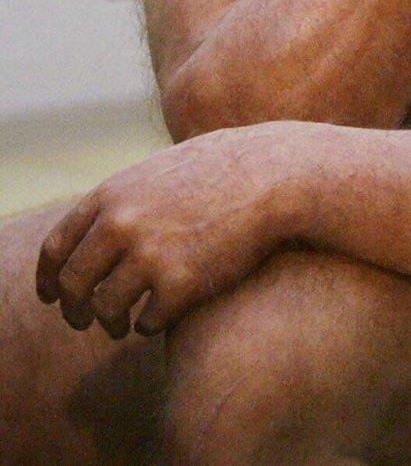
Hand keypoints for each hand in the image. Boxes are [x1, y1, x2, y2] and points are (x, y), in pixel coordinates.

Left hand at [36, 124, 308, 337]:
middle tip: (84, 320)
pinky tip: (162, 316)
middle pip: (74, 284)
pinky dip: (150, 324)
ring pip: (106, 308)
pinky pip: (147, 321)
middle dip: (76, 309)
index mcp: (112, 196)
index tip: (52, 296)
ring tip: (122, 324)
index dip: (49, 278)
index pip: (56, 248)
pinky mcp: (180, 284)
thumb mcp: (163, 170)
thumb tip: (99, 229)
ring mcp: (149, 256)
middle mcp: (121, 226)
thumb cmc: (229, 168)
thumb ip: (127, 198)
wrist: (278, 176)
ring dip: (111, 322)